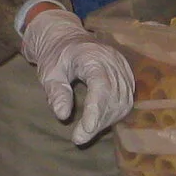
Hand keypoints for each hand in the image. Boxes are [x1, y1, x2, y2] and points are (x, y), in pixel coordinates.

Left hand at [17, 4, 135, 144]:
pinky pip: (126, 98)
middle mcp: (113, 60)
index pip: (100, 86)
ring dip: (106, 120)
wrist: (68, 38)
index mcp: (92, 56)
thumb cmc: (56, 55)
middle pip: (113, 97)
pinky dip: (114, 114)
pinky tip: (99, 121)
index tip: (87, 130)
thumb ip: (56, 92)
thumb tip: (62, 115)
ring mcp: (122, 67)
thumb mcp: (49, 72)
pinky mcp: (126, 74)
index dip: (96, 110)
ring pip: (123, 101)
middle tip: (79, 138)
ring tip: (87, 130)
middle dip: (98, 121)